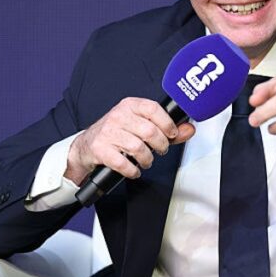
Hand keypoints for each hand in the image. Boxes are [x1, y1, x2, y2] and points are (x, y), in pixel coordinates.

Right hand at [66, 98, 195, 183]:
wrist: (87, 146)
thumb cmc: (118, 134)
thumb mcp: (141, 126)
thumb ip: (167, 129)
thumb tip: (189, 129)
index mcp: (130, 105)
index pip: (153, 109)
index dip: (167, 124)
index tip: (171, 134)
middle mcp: (118, 116)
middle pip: (149, 131)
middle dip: (160, 146)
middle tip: (160, 150)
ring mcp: (108, 132)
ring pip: (138, 148)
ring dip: (147, 160)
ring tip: (146, 161)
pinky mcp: (100, 149)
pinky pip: (123, 163)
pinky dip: (133, 171)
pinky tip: (133, 169)